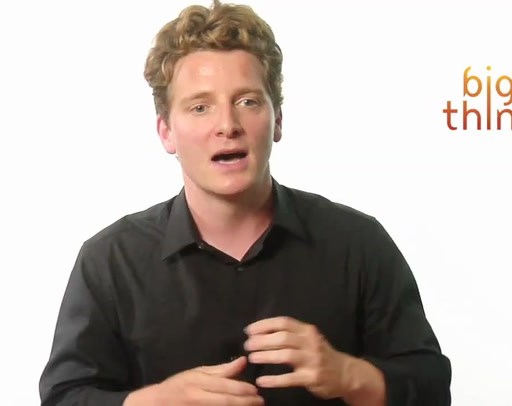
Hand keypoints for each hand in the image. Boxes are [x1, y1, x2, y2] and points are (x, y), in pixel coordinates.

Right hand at [123, 356, 263, 405]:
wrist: (156, 403)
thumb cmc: (178, 385)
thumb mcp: (197, 373)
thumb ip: (221, 370)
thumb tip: (243, 361)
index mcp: (198, 383)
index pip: (225, 386)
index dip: (243, 389)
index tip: (255, 390)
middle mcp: (198, 398)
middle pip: (227, 401)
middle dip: (246, 402)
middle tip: (260, 401)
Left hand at [244, 316, 352, 399]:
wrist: (345, 374)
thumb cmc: (321, 354)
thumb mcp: (310, 338)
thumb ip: (291, 333)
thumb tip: (261, 331)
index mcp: (307, 330)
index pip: (283, 322)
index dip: (264, 325)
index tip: (249, 330)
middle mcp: (310, 343)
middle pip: (282, 337)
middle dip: (262, 340)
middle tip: (247, 345)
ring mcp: (312, 360)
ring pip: (285, 355)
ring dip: (266, 356)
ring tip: (251, 358)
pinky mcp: (311, 378)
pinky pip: (289, 378)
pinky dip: (274, 379)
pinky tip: (262, 380)